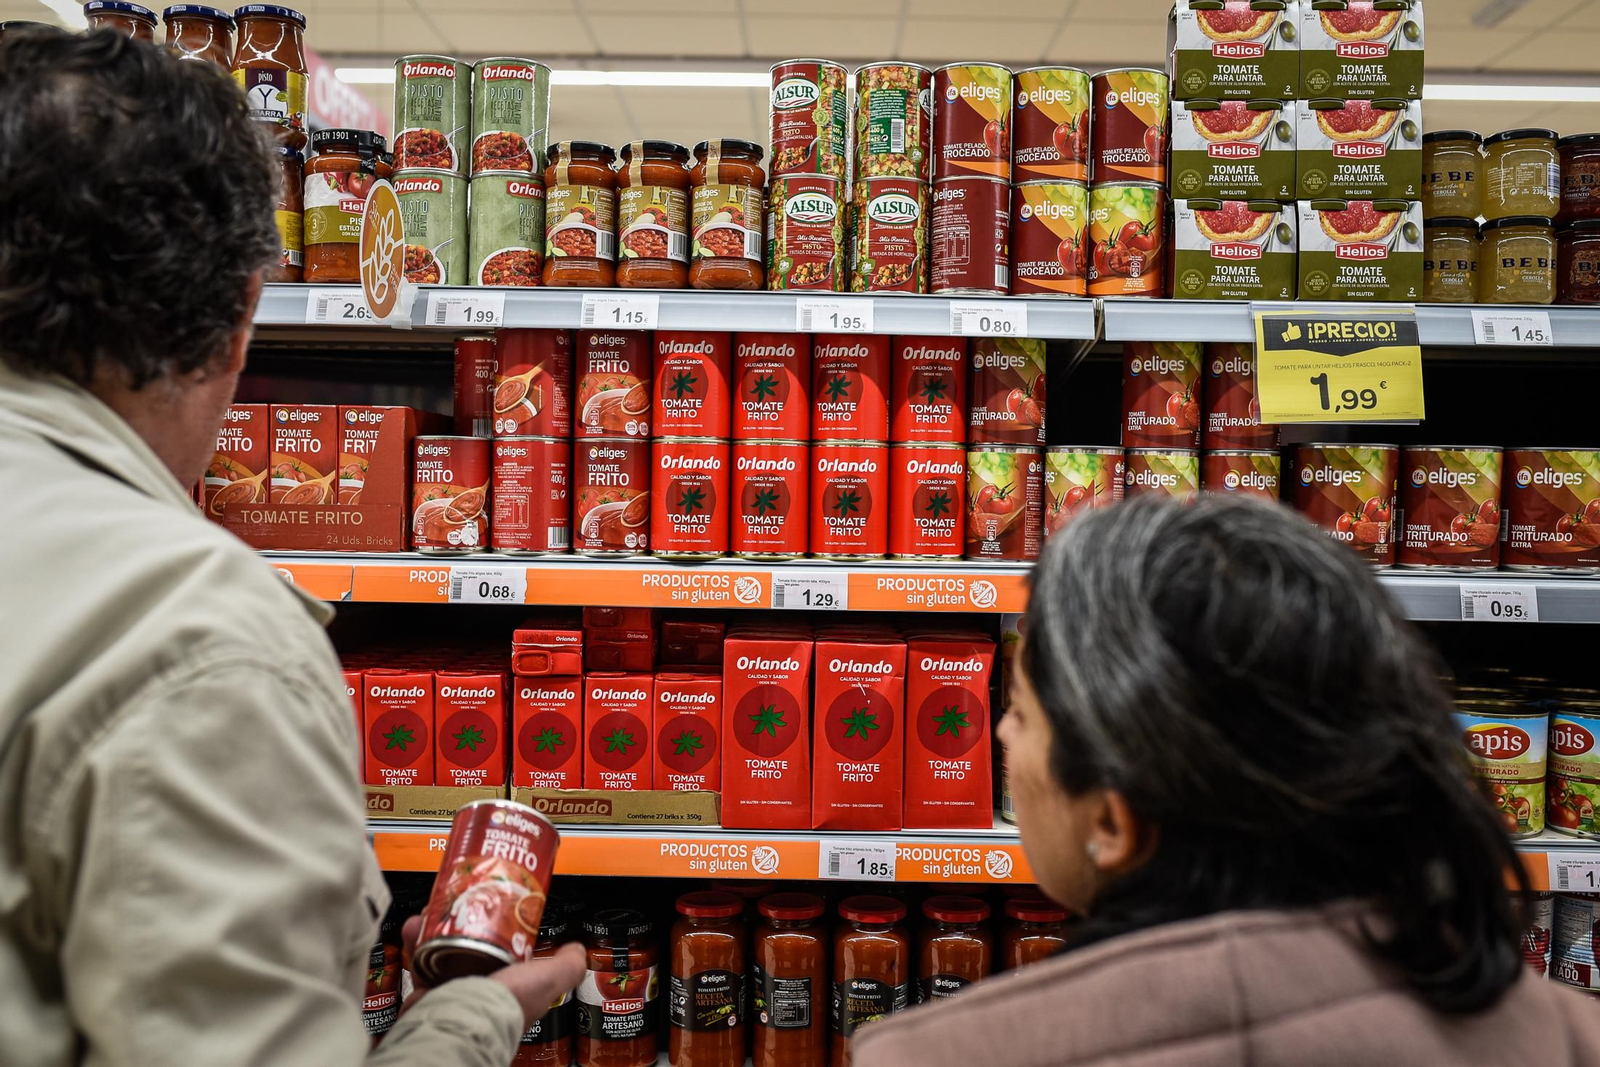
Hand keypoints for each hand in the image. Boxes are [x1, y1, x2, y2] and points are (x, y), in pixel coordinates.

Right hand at [401, 915, 586, 1025]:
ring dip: (438, 925)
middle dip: (464, 920)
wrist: (461, 1022)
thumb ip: (567, 965)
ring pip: (443, 948)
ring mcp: (452, 990)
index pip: (507, 951)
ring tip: (436, 907)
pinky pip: (421, 960)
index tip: (494, 905)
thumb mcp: (550, 979)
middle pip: (471, 945)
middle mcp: (480, 989)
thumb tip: (577, 950)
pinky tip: (416, 925)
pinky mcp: (426, 991)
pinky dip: (416, 939)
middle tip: (460, 900)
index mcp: (510, 987)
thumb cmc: (505, 1005)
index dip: (500, 928)